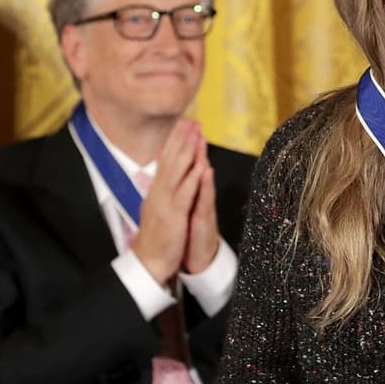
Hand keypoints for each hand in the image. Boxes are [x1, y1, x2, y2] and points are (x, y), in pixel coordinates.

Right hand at [129, 120, 205, 283]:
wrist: (148, 262)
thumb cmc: (155, 237)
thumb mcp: (156, 208)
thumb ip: (161, 190)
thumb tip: (162, 173)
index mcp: (155, 191)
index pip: (164, 160)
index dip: (174, 141)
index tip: (182, 123)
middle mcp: (158, 193)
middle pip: (169, 161)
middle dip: (180, 139)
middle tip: (190, 120)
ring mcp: (164, 204)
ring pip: (176, 173)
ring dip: (186, 152)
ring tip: (195, 134)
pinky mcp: (173, 216)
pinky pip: (184, 195)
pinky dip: (192, 180)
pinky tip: (200, 167)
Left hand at [183, 134, 219, 274]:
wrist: (197, 260)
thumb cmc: (188, 235)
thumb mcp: (182, 210)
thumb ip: (183, 190)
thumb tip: (178, 174)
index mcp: (188, 194)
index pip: (186, 167)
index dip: (184, 146)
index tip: (182, 125)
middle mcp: (197, 197)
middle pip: (196, 167)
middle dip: (194, 145)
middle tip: (194, 123)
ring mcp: (202, 207)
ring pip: (202, 180)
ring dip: (202, 159)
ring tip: (201, 140)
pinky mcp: (204, 220)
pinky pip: (205, 201)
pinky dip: (205, 186)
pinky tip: (207, 172)